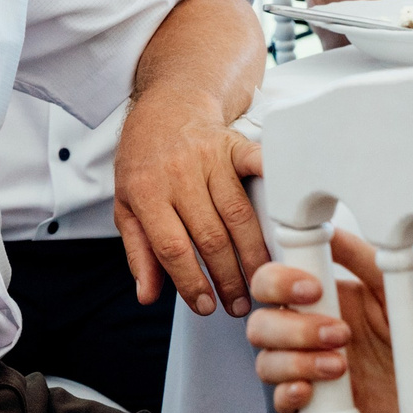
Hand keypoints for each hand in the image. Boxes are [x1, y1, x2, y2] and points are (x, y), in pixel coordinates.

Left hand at [115, 102, 269, 317]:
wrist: (166, 106)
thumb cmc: (145, 159)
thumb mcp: (126, 205)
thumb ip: (138, 251)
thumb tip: (147, 295)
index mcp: (147, 191)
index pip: (172, 247)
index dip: (191, 281)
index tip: (205, 306)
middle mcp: (178, 173)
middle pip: (209, 235)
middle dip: (228, 277)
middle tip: (240, 303)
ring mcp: (209, 157)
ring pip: (237, 213)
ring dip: (253, 253)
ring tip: (261, 280)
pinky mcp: (234, 144)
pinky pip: (258, 167)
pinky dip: (275, 188)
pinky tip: (286, 216)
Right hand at [246, 227, 412, 412]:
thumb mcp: (404, 285)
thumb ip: (360, 257)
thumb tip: (322, 223)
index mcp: (331, 297)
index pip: (274, 283)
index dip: (278, 283)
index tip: (313, 290)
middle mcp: (317, 332)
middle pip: (262, 325)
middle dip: (289, 328)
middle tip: (340, 334)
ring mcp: (321, 371)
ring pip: (267, 363)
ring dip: (292, 363)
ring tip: (340, 366)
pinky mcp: (331, 410)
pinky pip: (285, 404)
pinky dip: (289, 396)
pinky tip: (315, 391)